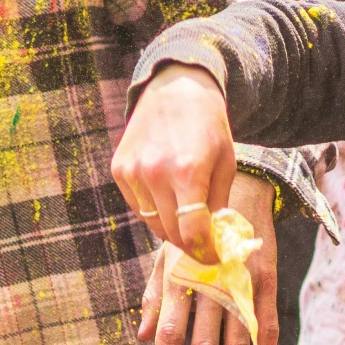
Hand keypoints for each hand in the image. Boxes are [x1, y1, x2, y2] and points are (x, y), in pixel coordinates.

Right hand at [112, 62, 233, 264]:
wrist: (175, 88)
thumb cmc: (208, 126)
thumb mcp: (225, 162)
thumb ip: (219, 204)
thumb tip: (215, 241)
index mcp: (188, 172)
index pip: (192, 233)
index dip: (205, 252)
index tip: (214, 256)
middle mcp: (156, 173)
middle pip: (170, 233)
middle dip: (189, 243)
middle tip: (202, 241)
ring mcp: (133, 171)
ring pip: (151, 223)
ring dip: (170, 227)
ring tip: (184, 216)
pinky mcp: (119, 169)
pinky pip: (137, 206)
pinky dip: (152, 210)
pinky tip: (165, 194)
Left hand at [137, 171, 278, 344]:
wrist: (237, 191)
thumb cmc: (195, 231)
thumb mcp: (167, 255)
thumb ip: (155, 295)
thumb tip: (144, 336)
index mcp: (180, 275)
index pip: (171, 330)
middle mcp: (210, 282)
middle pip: (203, 344)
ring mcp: (241, 284)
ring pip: (236, 343)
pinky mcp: (267, 283)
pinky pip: (267, 326)